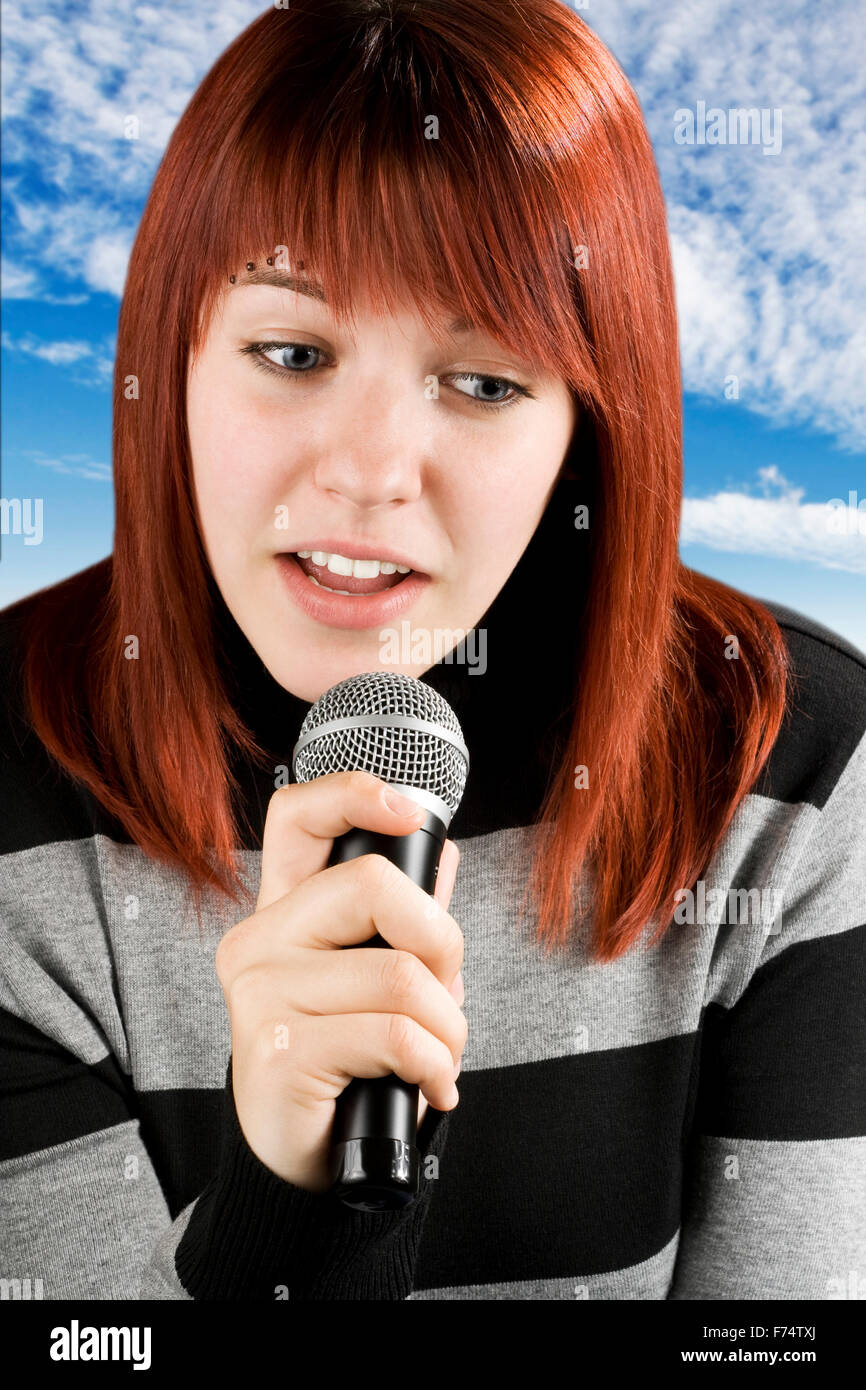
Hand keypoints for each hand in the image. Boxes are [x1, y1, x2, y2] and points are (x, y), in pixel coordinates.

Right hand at [214, 771, 464, 1191]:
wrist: (302, 1160)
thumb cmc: (345, 1061)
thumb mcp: (369, 981)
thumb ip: (400, 920)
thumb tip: (443, 855)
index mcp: (282, 912)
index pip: (297, 816)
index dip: (355, 794)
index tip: (409, 813)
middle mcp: (259, 941)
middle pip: (374, 885)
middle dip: (443, 942)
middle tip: (448, 994)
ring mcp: (261, 994)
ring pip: (400, 975)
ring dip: (448, 1028)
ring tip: (441, 1056)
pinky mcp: (278, 1050)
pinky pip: (396, 1035)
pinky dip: (436, 1065)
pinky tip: (432, 1086)